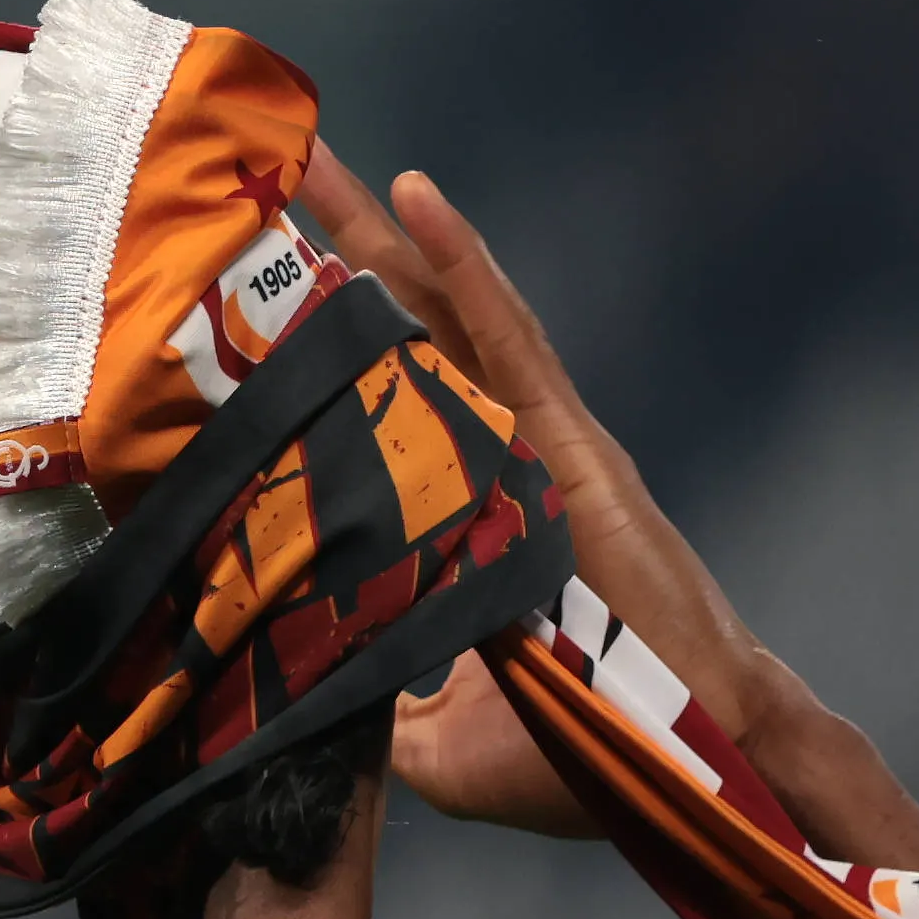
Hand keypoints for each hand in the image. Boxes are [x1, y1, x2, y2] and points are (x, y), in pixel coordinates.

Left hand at [296, 142, 918, 877]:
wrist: (687, 757)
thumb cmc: (587, 754)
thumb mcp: (438, 750)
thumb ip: (373, 706)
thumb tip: (305, 690)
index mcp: (456, 522)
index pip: (368, 424)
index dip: (307, 366)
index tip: (232, 313)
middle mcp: (488, 463)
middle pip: (394, 343)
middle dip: (325, 268)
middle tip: (253, 187)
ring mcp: (531, 443)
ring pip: (438, 318)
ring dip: (375, 239)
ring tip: (309, 161)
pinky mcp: (570, 441)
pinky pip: (505, 335)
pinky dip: (462, 262)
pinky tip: (415, 196)